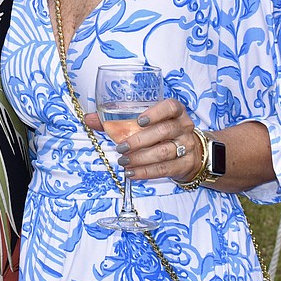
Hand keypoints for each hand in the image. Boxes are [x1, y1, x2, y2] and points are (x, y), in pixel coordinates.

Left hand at [85, 98, 199, 181]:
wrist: (190, 152)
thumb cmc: (161, 132)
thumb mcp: (146, 122)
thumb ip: (117, 119)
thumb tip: (89, 119)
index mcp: (175, 112)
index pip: (170, 107)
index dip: (156, 112)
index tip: (139, 121)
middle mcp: (183, 127)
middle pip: (164, 131)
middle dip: (140, 140)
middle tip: (120, 147)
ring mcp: (187, 146)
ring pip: (164, 152)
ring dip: (141, 158)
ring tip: (123, 161)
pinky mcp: (185, 164)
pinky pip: (165, 169)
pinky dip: (146, 172)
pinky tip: (131, 173)